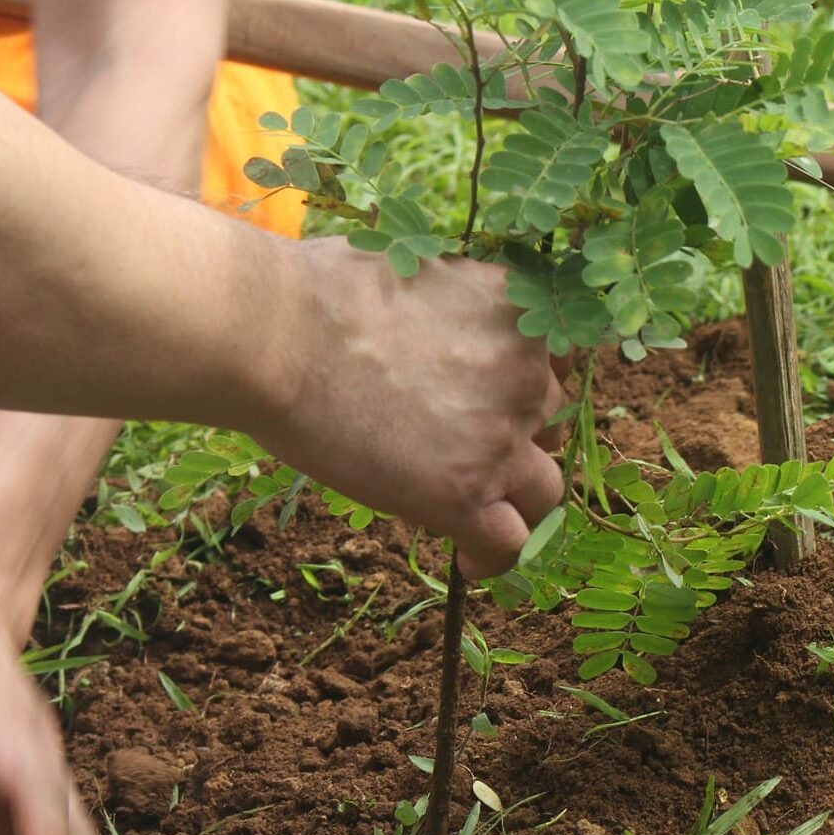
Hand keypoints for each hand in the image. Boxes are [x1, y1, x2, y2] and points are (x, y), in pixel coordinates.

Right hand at [266, 243, 568, 578]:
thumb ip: (451, 312)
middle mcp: (528, 373)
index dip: (527, 394)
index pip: (557, 366)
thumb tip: (434, 341)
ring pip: (543, 492)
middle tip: (460, 455)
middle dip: (514, 443)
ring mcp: (502, 437)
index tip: (495, 410)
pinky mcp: (465, 493)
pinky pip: (509, 543)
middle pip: (550, 428)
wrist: (276, 335)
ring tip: (467, 513)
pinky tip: (467, 562)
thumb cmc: (313, 294)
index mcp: (518, 309)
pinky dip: (493, 559)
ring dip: (511, 503)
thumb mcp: (413, 272)